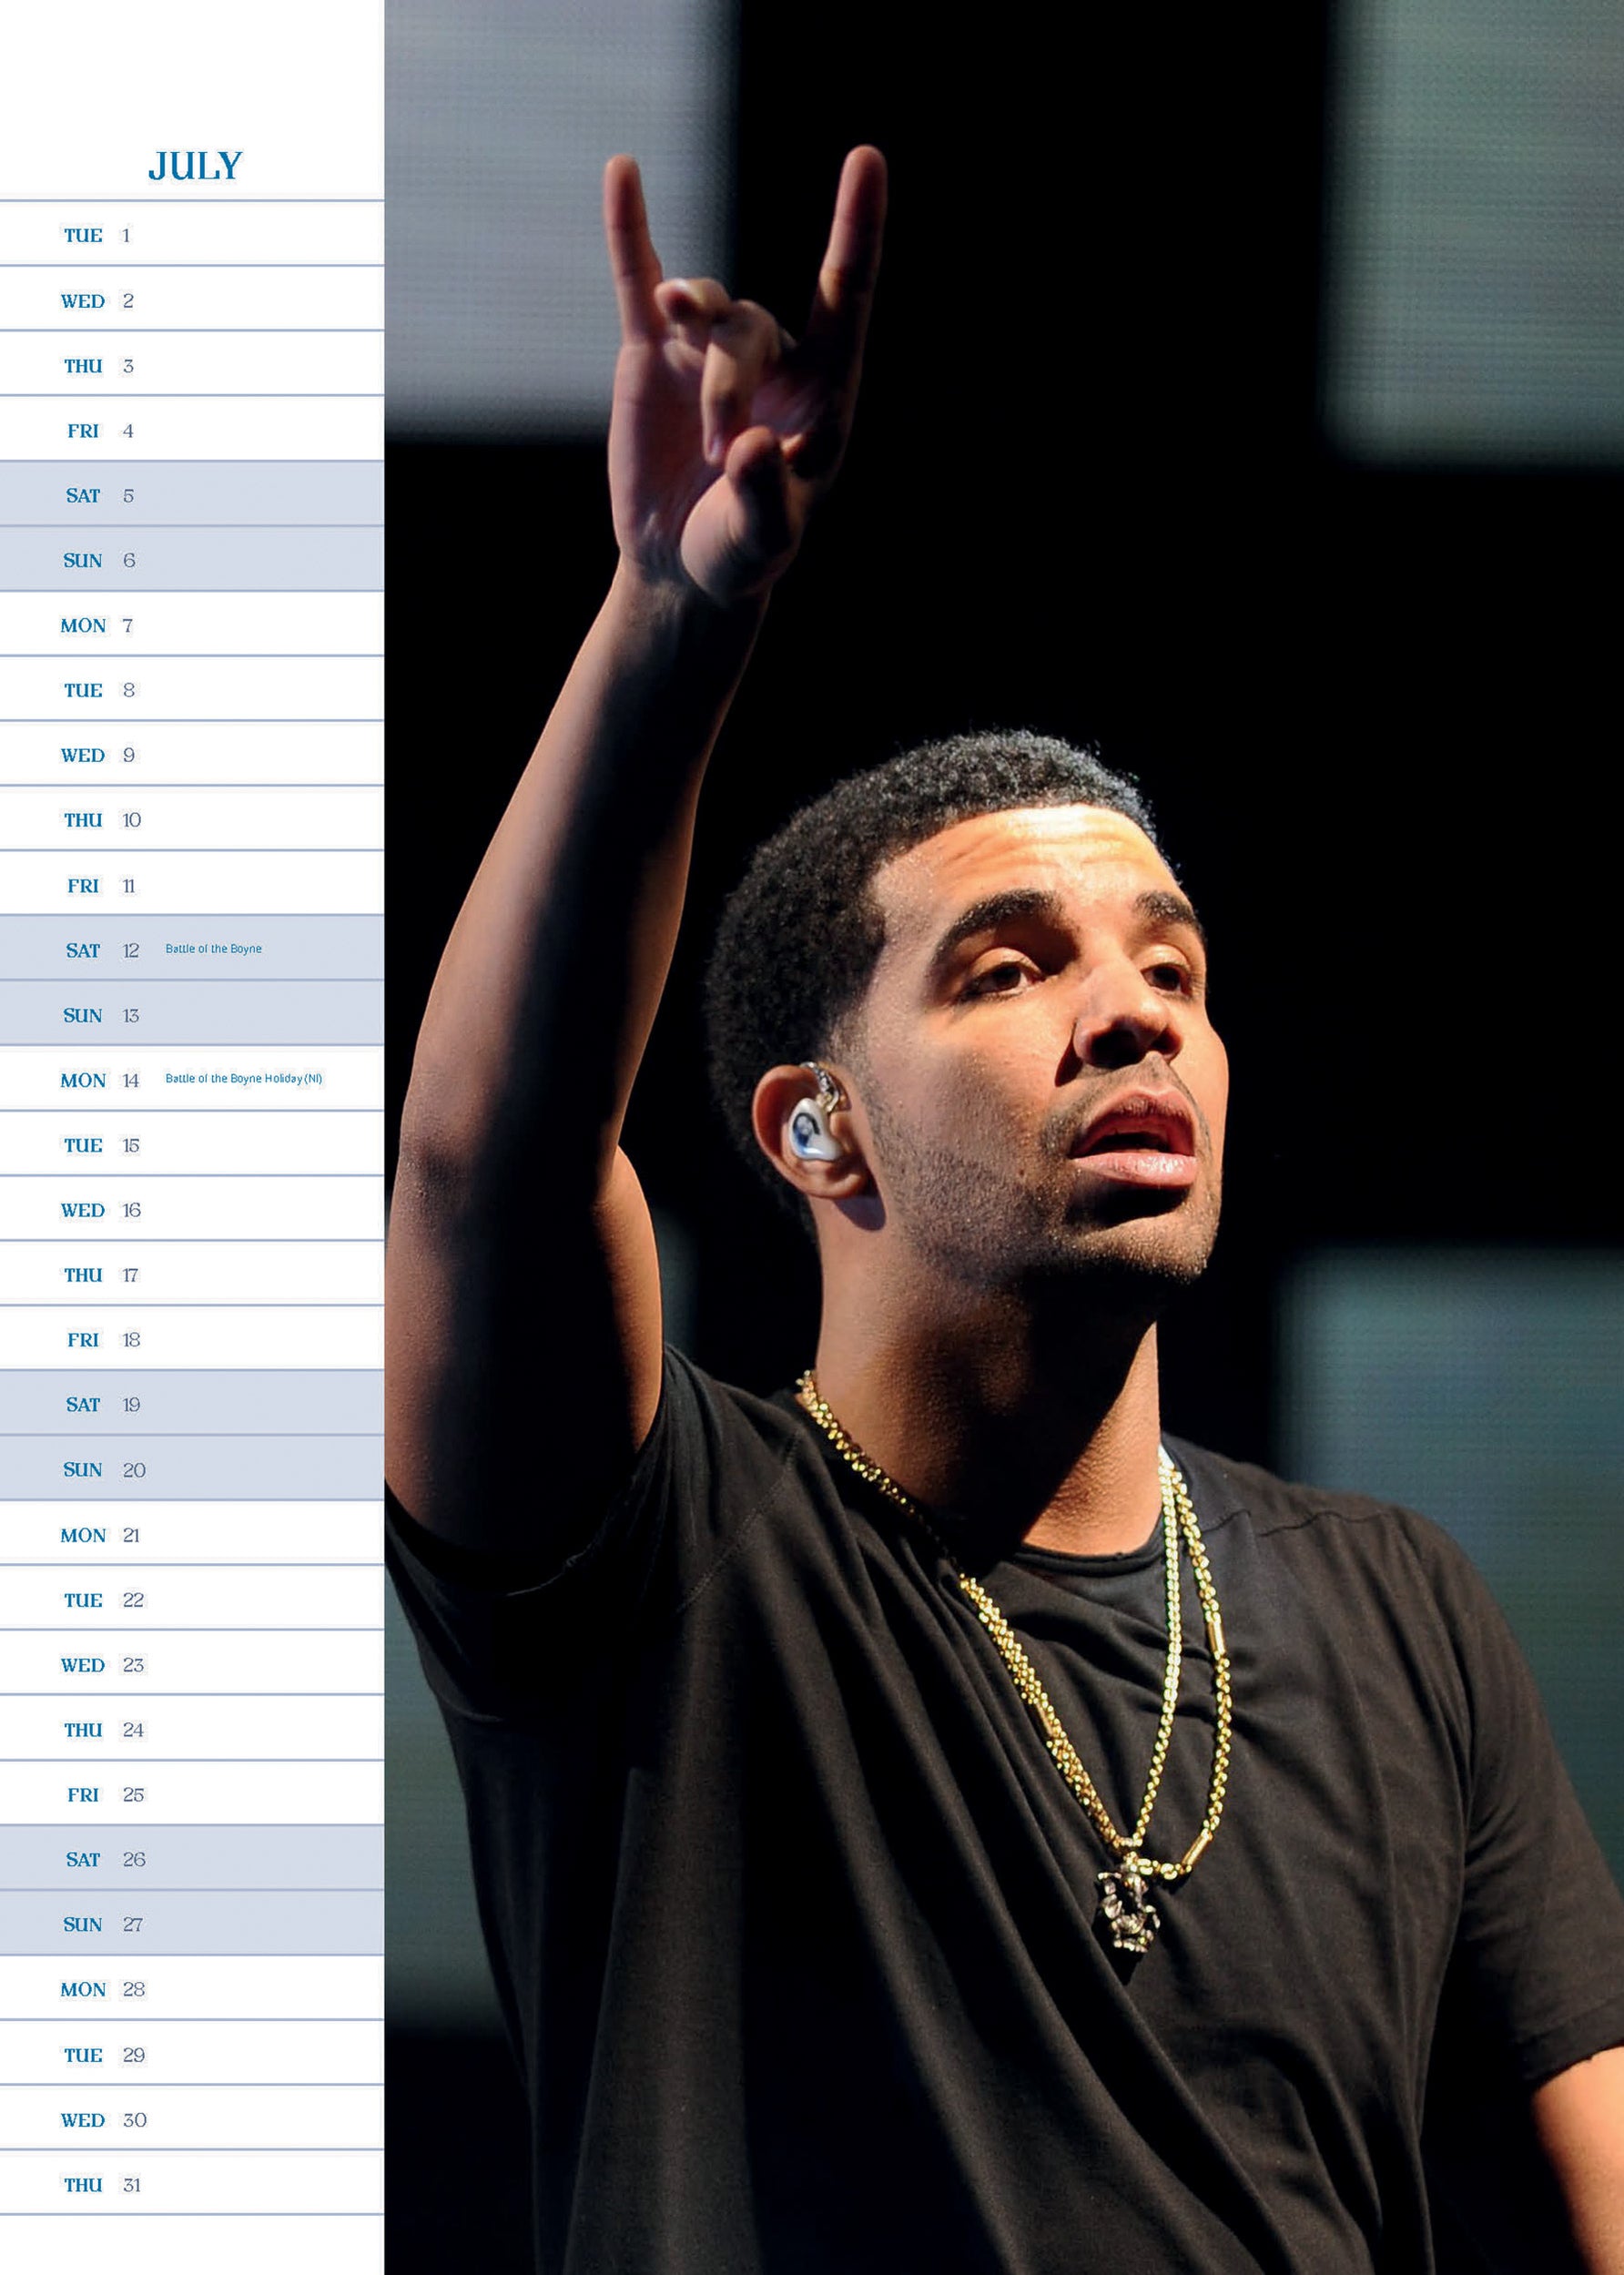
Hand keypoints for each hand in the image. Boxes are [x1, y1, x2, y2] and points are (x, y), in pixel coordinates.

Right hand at [602, 147, 885, 605]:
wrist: (683, 565)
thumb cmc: (741, 552)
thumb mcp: (761, 542)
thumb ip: (764, 499)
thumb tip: (751, 445)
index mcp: (820, 393)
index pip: (845, 298)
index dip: (855, 230)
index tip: (865, 158)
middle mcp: (771, 358)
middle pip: (750, 329)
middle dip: (728, 388)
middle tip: (716, 454)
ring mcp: (707, 349)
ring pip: (704, 316)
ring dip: (696, 357)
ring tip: (694, 427)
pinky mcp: (651, 355)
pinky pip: (639, 282)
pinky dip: (631, 231)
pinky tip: (623, 173)